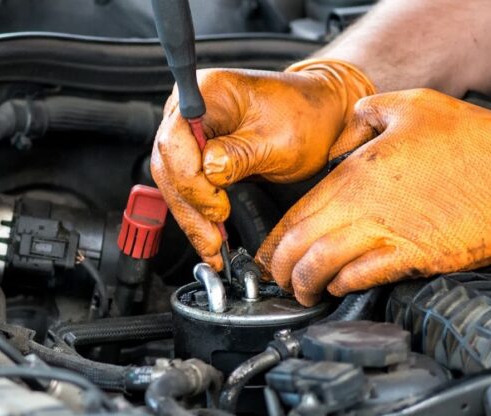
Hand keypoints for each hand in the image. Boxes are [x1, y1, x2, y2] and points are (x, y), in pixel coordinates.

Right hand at [151, 60, 375, 269]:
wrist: (320, 115)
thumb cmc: (305, 117)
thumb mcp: (279, 140)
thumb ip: (240, 155)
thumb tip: (209, 172)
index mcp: (207, 92)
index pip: (176, 140)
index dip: (192, 180)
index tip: (217, 207)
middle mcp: (191, 108)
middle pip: (170, 164)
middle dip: (190, 207)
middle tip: (212, 240)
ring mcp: (192, 131)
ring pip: (174, 181)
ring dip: (192, 217)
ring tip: (211, 247)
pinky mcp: (198, 153)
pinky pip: (188, 186)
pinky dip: (198, 213)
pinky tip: (210, 235)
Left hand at [256, 89, 490, 305]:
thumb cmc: (476, 140)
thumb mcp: (412, 105)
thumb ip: (366, 115)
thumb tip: (346, 129)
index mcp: (358, 171)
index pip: (298, 212)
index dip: (276, 239)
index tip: (269, 252)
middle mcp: (366, 205)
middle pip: (302, 244)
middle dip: (280, 268)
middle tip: (277, 278)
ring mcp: (392, 233)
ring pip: (326, 266)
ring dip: (306, 283)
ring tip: (302, 291)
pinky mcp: (418, 257)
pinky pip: (366, 278)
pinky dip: (344, 285)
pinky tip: (340, 287)